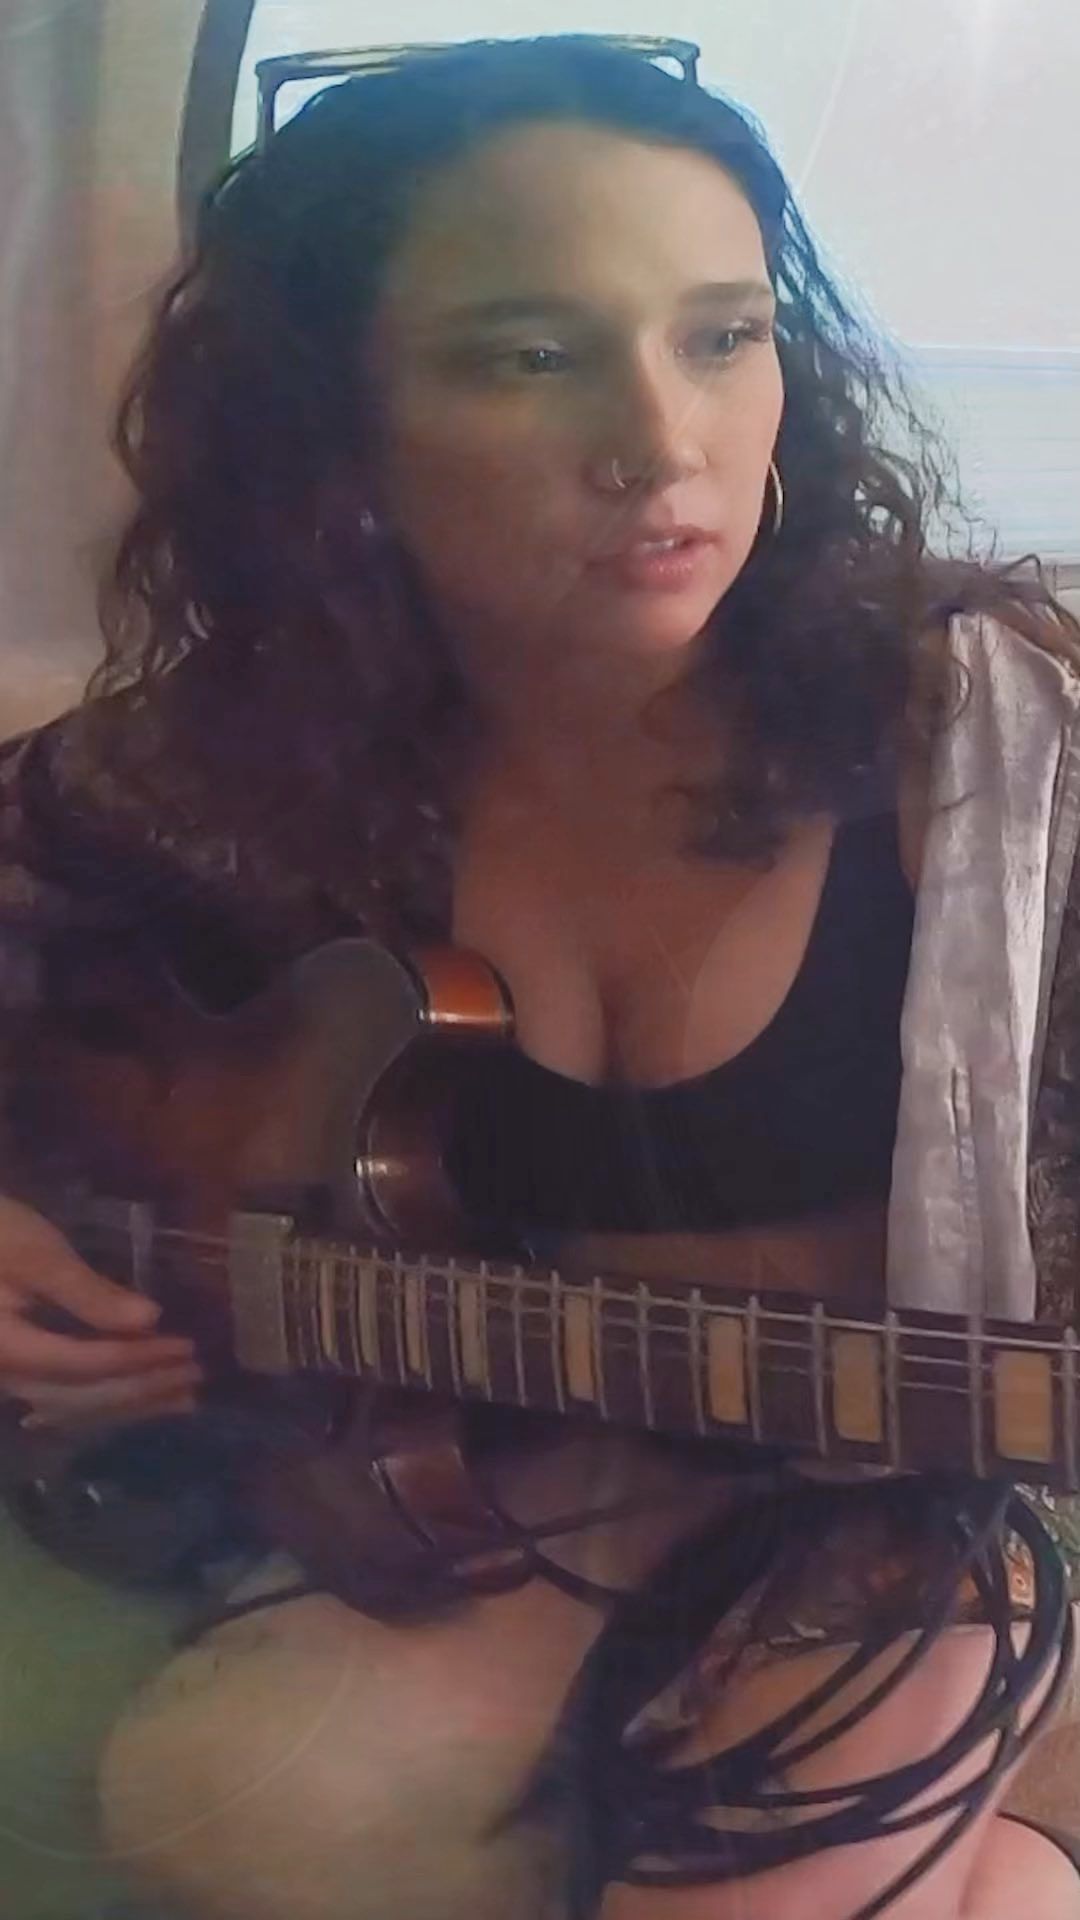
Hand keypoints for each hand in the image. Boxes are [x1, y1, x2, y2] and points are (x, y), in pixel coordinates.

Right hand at [0, 1192, 203, 1432]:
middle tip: (196, 1377)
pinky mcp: (12, 1371)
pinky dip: (104, 1399)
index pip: (84, 1364)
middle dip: (142, 1389)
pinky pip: (62, 1399)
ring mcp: (5, 1379)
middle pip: (81, 1396)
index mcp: (7, 1349)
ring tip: (182, 1399)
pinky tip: (134, 1399)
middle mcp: (4, 1377)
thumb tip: (149, 1319)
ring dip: (129, 1403)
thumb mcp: (36, 1254)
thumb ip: (89, 1292)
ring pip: (72, 1406)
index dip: (138, 1359)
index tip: (186, 1349)